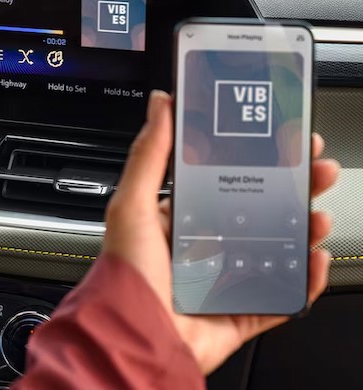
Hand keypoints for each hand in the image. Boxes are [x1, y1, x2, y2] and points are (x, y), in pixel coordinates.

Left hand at [103, 90, 339, 373]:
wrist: (133, 338)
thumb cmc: (123, 275)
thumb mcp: (130, 204)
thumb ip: (149, 154)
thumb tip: (160, 103)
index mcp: (177, 219)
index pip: (224, 180)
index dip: (256, 160)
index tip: (283, 140)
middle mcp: (203, 247)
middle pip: (260, 211)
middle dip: (293, 189)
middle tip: (316, 170)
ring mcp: (225, 280)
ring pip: (278, 249)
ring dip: (304, 229)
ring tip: (317, 214)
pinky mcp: (241, 311)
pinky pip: (283, 295)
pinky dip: (305, 280)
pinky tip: (315, 260)